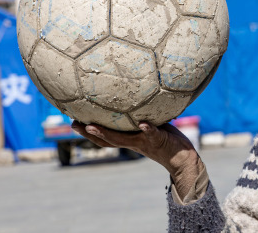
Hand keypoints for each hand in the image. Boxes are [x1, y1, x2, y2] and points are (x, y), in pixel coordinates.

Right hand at [71, 120, 203, 197]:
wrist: (183, 158)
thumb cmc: (167, 140)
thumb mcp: (151, 128)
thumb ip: (142, 118)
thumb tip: (134, 99)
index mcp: (130, 140)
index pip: (106, 137)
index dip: (89, 132)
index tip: (74, 122)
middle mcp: (134, 142)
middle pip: (107, 140)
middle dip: (89, 133)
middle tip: (74, 124)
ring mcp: (145, 142)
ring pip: (122, 139)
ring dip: (106, 133)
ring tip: (92, 126)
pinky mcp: (159, 139)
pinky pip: (152, 134)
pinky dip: (148, 129)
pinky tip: (143, 124)